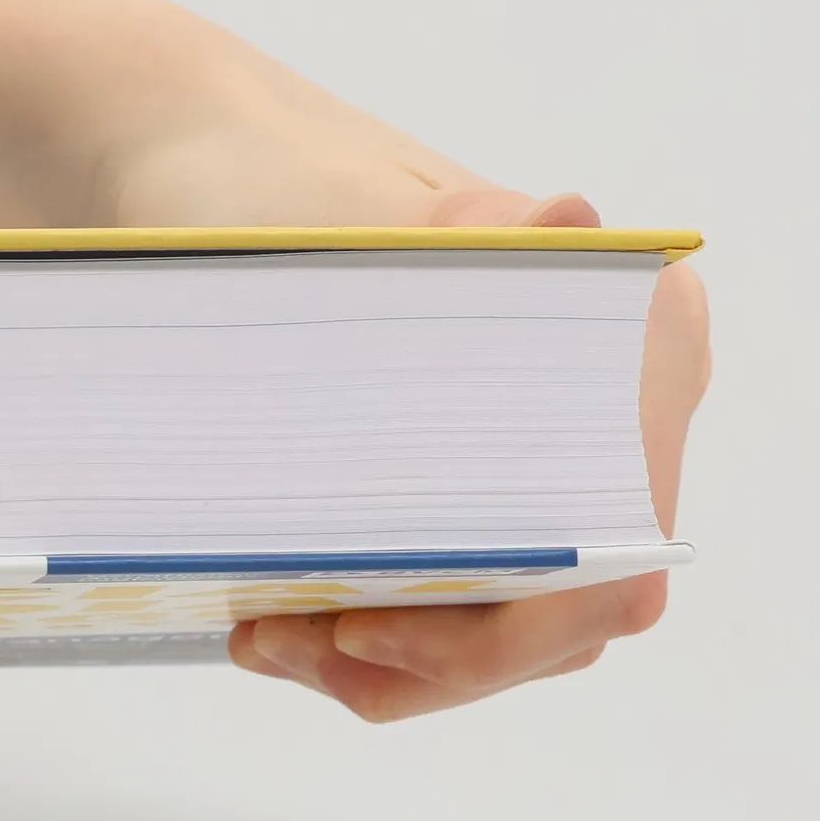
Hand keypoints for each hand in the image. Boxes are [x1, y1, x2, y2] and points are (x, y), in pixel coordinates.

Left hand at [77, 4, 711, 721]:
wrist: (186, 163)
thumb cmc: (263, 181)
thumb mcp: (344, 218)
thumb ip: (463, 241)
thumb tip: (577, 220)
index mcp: (633, 333)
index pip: (610, 557)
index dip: (501, 629)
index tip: (365, 629)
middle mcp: (616, 404)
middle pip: (561, 612)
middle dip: (426, 657)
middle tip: (276, 644)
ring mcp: (542, 449)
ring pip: (506, 618)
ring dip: (391, 657)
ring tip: (264, 637)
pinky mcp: (467, 479)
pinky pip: (456, 596)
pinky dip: (376, 630)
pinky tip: (282, 621)